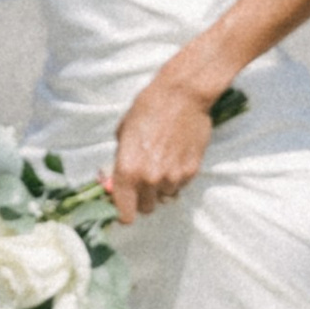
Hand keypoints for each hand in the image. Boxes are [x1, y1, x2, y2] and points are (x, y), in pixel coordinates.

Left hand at [104, 63, 219, 221]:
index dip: (124, 212)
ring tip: (161, 163)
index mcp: (128, 170)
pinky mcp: (191, 172)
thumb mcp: (123, 133)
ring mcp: (173, 177)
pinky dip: (177, 178)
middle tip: (143, 181)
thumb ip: (120, 161)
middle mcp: (150, 179)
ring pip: (164, 197)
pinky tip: (175, 157)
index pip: (125, 212)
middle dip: (143, 198)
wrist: (182, 96)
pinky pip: (180, 186)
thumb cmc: (147, 109)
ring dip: (161, 187)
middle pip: (146, 208)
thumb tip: (117, 180)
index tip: (124, 208)